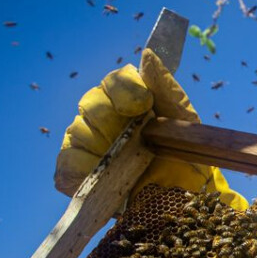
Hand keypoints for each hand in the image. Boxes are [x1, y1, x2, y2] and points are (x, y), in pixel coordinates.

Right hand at [55, 49, 246, 209]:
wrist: (189, 202)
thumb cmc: (189, 158)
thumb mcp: (185, 122)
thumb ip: (166, 88)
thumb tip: (148, 55)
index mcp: (130, 103)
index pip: (115, 83)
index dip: (124, 90)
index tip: (144, 104)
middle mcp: (106, 121)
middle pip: (90, 106)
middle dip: (109, 117)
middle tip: (132, 135)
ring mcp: (92, 149)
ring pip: (77, 134)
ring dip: (97, 145)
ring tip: (122, 159)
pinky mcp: (82, 179)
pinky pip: (67, 169)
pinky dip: (78, 171)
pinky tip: (97, 176)